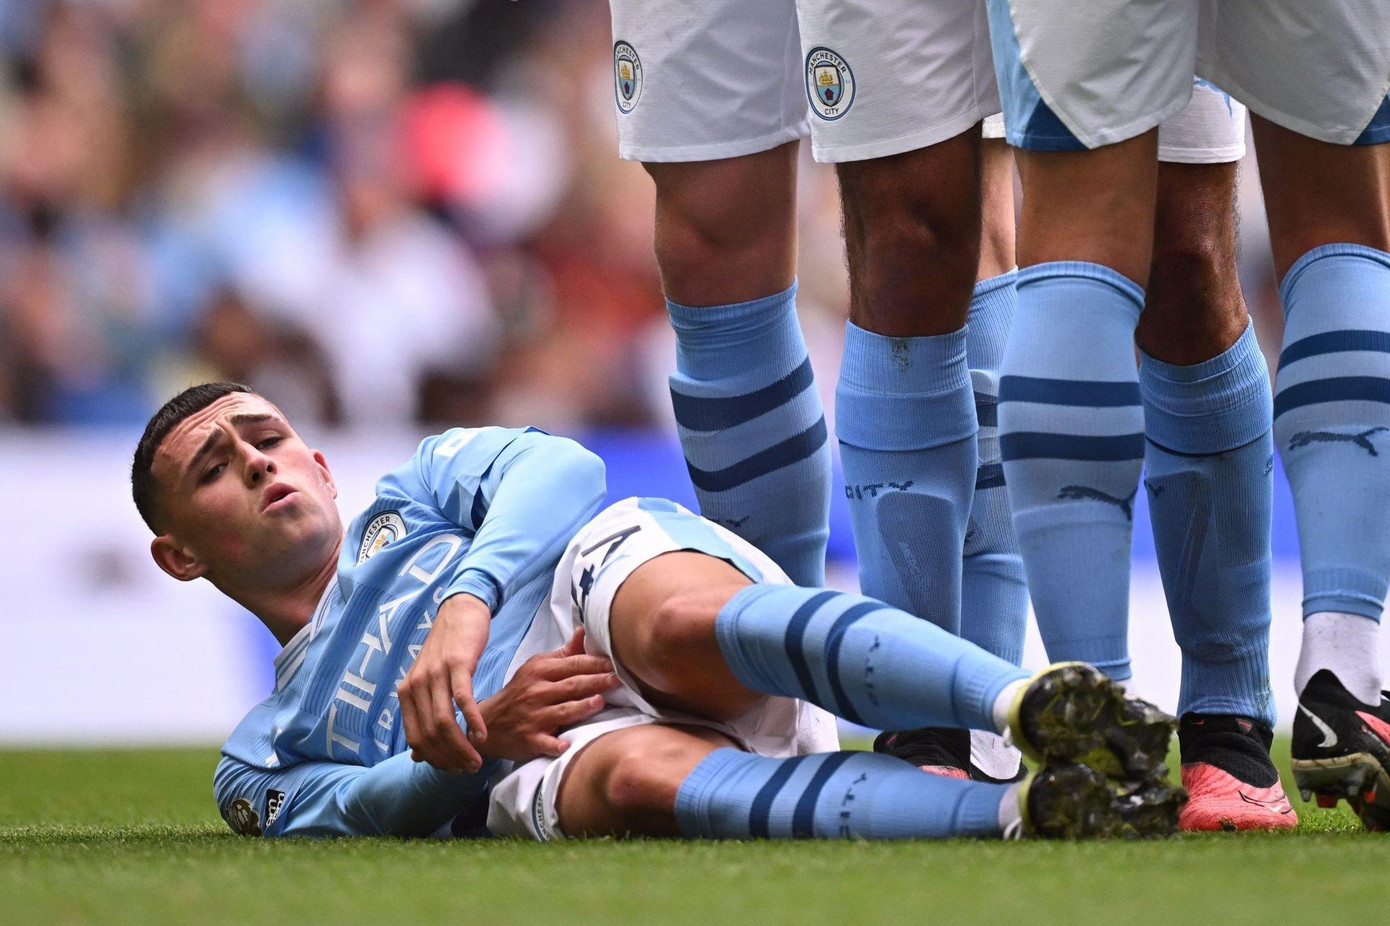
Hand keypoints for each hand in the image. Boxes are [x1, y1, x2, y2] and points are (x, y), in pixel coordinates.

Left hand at [399, 594, 491, 772]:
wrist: (460, 611)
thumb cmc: (449, 650)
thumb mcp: (430, 683)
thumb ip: (423, 716)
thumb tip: (416, 755)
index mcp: (407, 693)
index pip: (416, 738)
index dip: (435, 759)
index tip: (453, 769)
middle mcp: (416, 685)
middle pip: (430, 734)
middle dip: (450, 758)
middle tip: (469, 768)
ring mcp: (435, 674)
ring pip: (444, 722)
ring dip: (462, 746)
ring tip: (477, 759)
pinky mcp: (456, 664)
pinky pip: (463, 699)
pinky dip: (473, 721)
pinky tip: (483, 735)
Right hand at [476, 628, 619, 763]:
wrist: (489, 721)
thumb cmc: (521, 691)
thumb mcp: (537, 667)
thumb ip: (563, 654)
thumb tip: (583, 631)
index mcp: (540, 671)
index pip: (573, 664)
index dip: (596, 663)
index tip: (616, 663)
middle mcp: (537, 692)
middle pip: (571, 685)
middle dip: (596, 681)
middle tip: (618, 680)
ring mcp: (533, 716)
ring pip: (562, 711)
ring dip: (581, 707)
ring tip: (600, 702)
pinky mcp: (529, 739)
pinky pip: (544, 742)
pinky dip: (554, 744)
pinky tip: (566, 745)